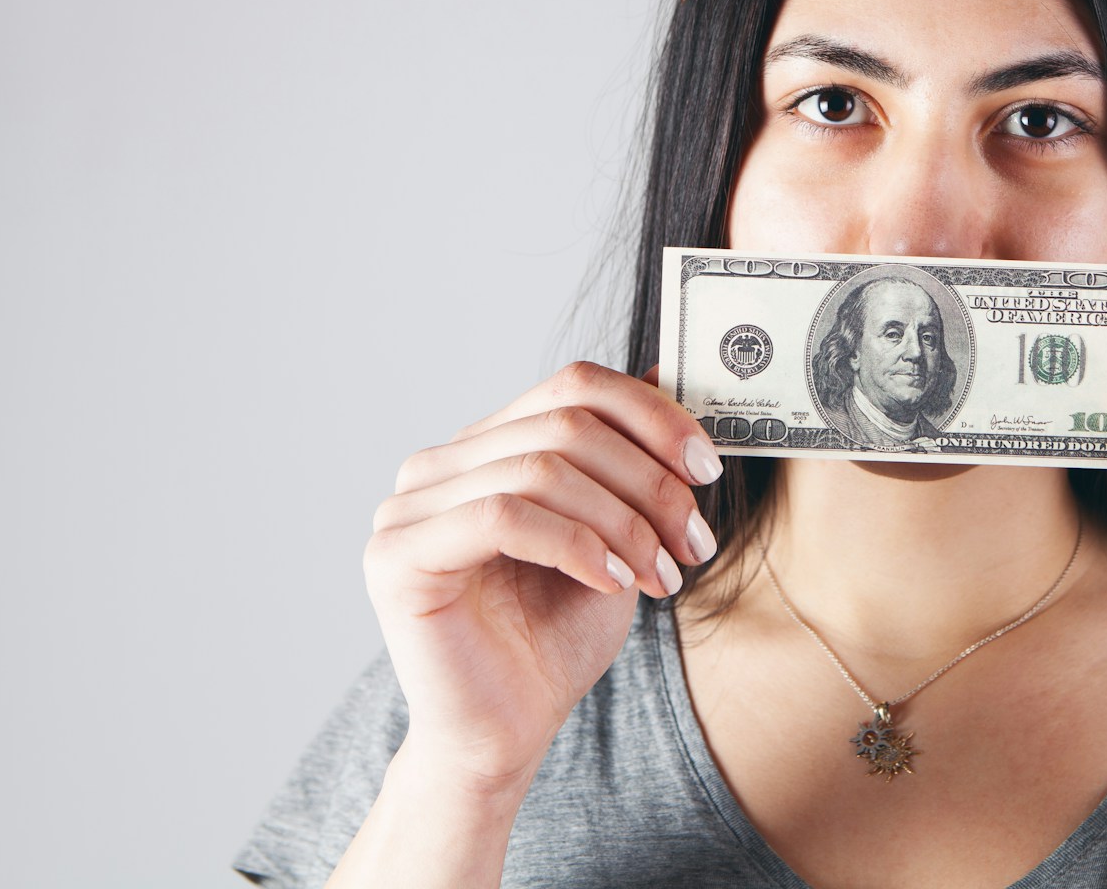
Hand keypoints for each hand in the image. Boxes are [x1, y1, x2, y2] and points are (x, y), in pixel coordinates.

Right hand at [361, 360, 723, 791]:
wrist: (506, 735)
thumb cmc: (555, 638)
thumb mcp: (615, 534)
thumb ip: (628, 460)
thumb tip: (663, 372)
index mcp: (487, 446)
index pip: (574, 385)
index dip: (652, 417)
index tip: (708, 470)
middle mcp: (439, 464)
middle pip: (566, 424)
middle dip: (649, 482)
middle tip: (695, 542)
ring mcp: (409, 506)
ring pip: (541, 469)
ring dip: (624, 522)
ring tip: (662, 575)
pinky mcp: (397, 555)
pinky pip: (502, 515)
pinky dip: (575, 544)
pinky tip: (611, 583)